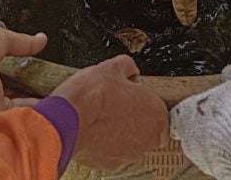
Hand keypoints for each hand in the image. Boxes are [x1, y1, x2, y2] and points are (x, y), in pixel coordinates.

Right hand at [51, 55, 168, 168]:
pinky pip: (112, 152)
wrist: (69, 117)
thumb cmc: (94, 93)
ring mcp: (130, 153)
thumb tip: (130, 68)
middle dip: (135, 120)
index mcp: (156, 113)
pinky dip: (105, 144)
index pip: (161, 113)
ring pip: (130, 143)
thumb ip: (128, 67)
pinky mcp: (111, 164)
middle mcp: (148, 138)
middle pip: (148, 130)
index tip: (134, 99)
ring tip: (102, 118)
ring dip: (121, 133)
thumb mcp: (112, 67)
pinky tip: (93, 130)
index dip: (146, 104)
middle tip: (118, 107)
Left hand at [170, 66, 230, 179]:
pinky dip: (227, 156)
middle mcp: (189, 138)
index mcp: (188, 113)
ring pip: (204, 149)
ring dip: (215, 143)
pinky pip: (219, 162)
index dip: (191, 111)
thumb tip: (229, 72)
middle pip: (191, 132)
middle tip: (224, 121)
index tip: (204, 110)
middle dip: (205, 127)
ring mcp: (202, 158)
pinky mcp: (217, 173)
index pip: (179, 113)